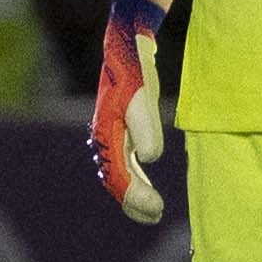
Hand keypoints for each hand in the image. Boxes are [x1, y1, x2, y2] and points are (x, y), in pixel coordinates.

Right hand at [89, 0, 166, 223]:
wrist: (126, 47)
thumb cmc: (133, 70)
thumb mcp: (141, 95)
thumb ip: (145, 127)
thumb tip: (150, 157)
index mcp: (107, 134)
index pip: (118, 175)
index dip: (135, 195)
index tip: (156, 207)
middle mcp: (105, 139)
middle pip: (115, 180)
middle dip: (134, 201)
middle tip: (156, 214)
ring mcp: (112, 136)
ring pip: (118, 175)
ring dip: (134, 195)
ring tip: (154, 211)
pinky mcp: (123, 130)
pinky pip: (125, 164)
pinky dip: (135, 180)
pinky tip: (147, 189)